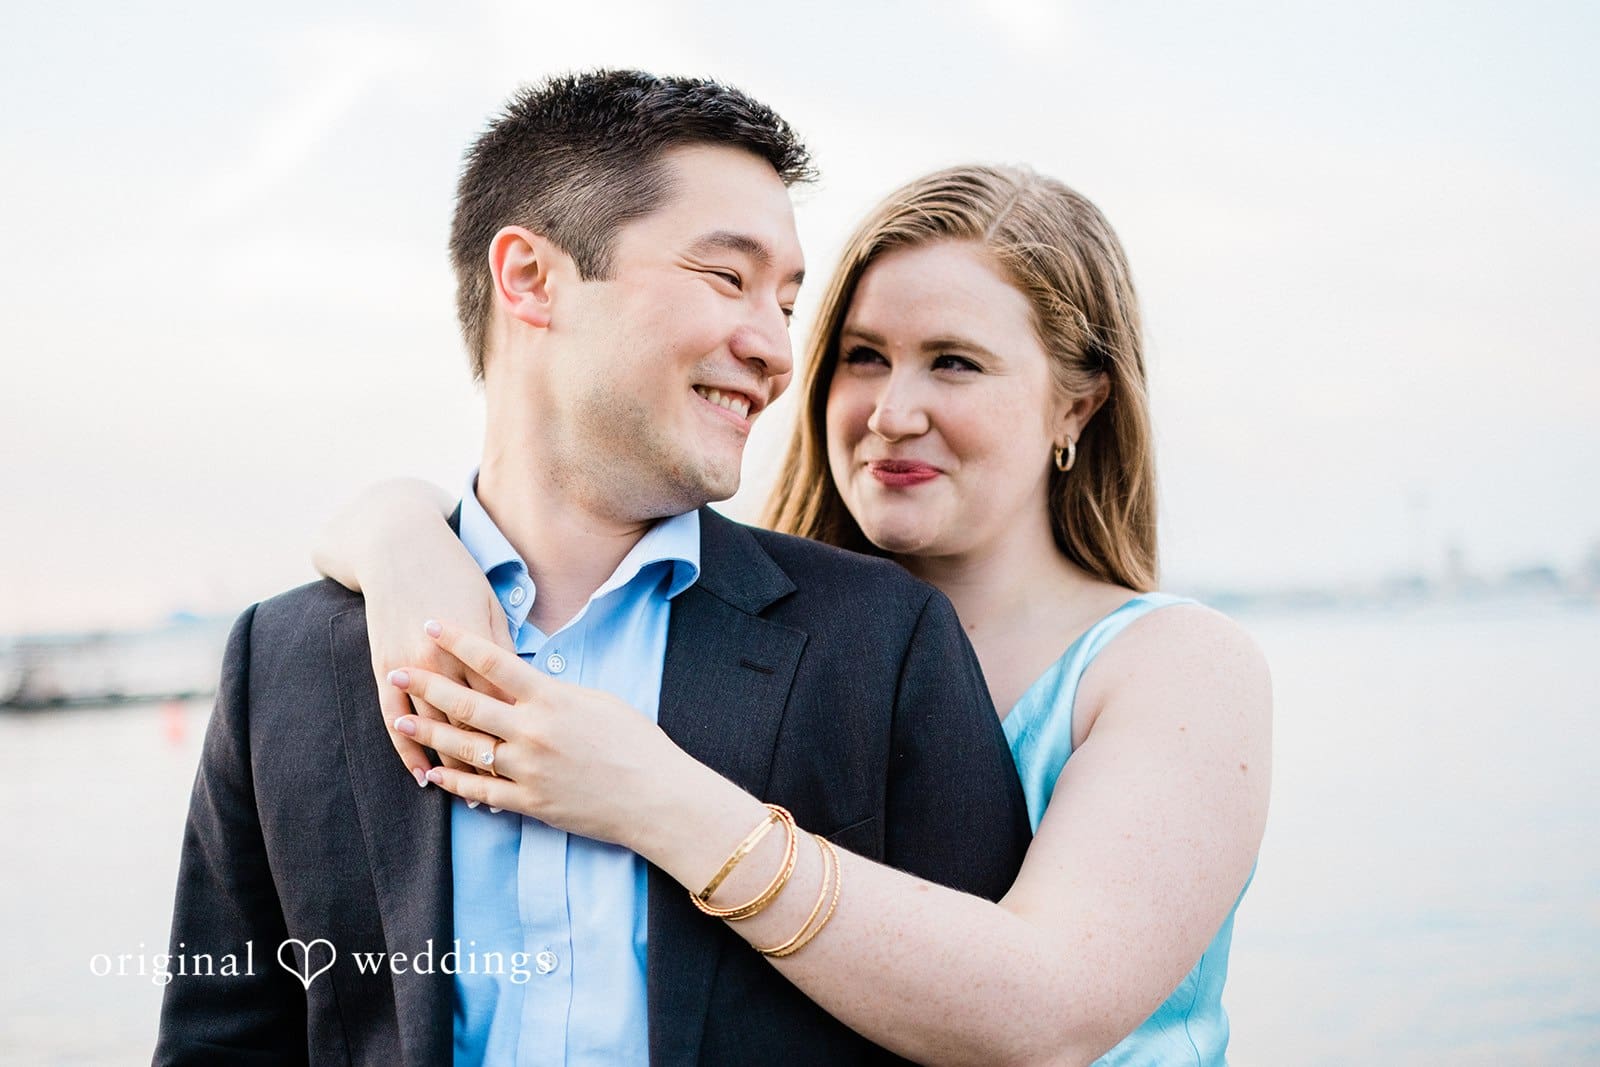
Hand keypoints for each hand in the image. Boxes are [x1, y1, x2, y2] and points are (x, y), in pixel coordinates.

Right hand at [363, 553, 514, 784]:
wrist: (398, 547)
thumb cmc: (455, 572)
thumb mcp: (490, 605)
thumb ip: (503, 650)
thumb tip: (526, 686)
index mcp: (476, 646)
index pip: (504, 704)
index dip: (523, 738)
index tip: (547, 764)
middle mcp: (442, 663)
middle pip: (472, 726)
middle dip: (494, 764)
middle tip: (519, 794)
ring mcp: (409, 669)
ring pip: (434, 731)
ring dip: (453, 767)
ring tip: (474, 801)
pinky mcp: (384, 669)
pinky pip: (394, 721)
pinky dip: (408, 752)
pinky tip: (423, 775)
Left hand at [387, 620, 688, 847]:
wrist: (657, 797)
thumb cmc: (637, 744)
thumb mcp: (599, 702)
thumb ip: (557, 693)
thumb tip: (529, 683)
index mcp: (552, 699)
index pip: (496, 661)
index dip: (460, 641)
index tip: (432, 624)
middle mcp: (534, 731)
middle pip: (469, 703)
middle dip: (428, 684)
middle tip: (396, 669)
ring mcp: (529, 770)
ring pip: (467, 747)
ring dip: (431, 732)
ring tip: (402, 718)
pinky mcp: (531, 803)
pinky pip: (482, 791)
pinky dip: (455, 782)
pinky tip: (434, 773)